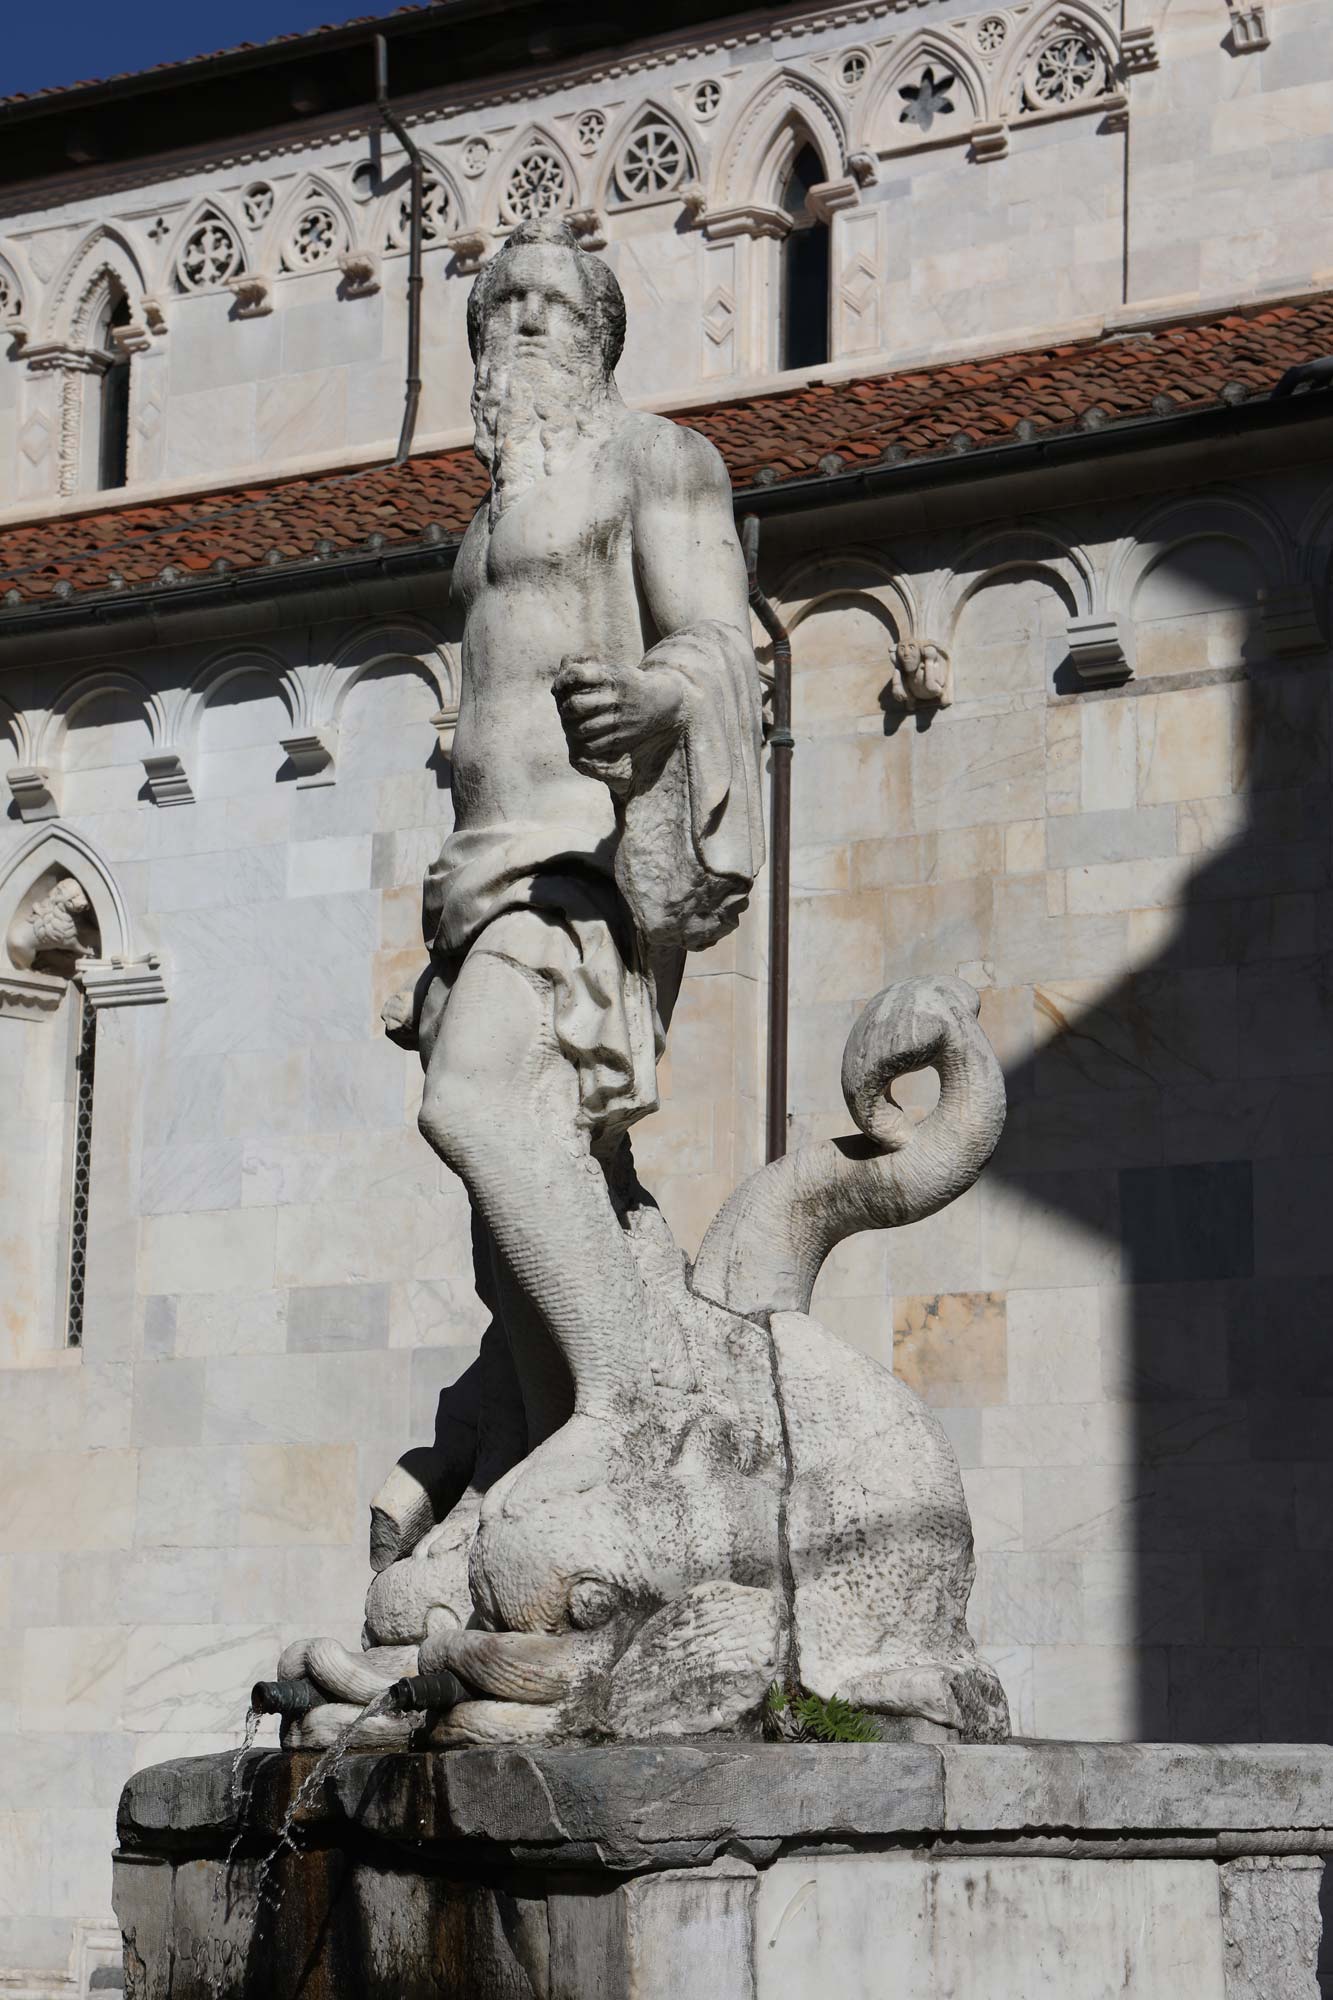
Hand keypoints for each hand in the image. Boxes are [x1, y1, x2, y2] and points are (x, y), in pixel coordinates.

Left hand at [552, 656, 684, 770]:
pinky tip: (583, 736)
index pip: (577, 675)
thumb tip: (558, 683)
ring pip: (582, 728)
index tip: (560, 685)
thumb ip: (586, 671)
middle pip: (576, 705)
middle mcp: (615, 698)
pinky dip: (582, 742)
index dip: (564, 680)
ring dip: (571, 726)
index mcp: (611, 677)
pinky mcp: (621, 737)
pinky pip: (593, 745)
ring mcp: (619, 720)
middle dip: (565, 707)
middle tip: (566, 708)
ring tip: (572, 723)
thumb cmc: (628, 684)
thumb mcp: (613, 670)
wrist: (662, 702)